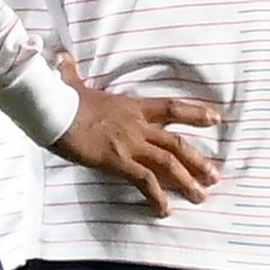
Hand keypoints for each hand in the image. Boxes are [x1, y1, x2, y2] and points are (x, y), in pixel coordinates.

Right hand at [55, 84, 220, 215]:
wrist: (52, 110)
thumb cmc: (61, 98)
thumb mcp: (72, 84)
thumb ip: (72, 73)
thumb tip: (63, 58)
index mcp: (132, 106)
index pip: (172, 107)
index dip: (196, 113)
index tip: (216, 118)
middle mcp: (137, 125)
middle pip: (177, 142)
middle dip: (199, 161)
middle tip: (215, 176)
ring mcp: (129, 144)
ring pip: (168, 163)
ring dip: (187, 181)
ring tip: (201, 196)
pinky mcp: (118, 161)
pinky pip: (144, 181)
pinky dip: (157, 196)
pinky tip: (164, 210)